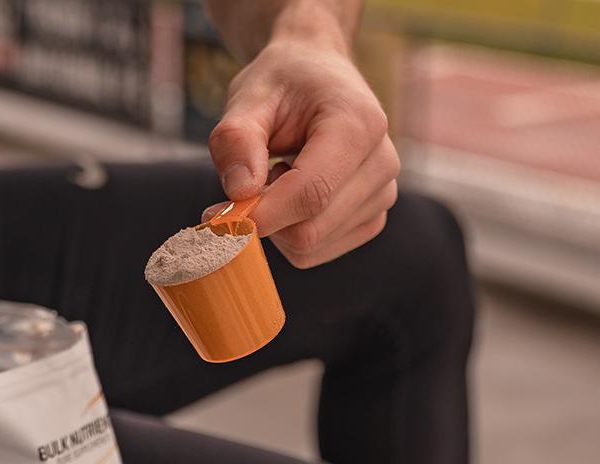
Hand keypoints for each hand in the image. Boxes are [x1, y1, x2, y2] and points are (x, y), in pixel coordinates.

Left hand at [207, 29, 398, 268]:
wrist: (317, 75)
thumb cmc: (282, 84)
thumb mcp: (248, 96)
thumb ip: (236, 139)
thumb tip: (241, 191)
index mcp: (360, 124)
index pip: (311, 194)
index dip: (261, 214)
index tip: (216, 214)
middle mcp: (382, 163)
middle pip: (310, 230)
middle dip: (266, 218)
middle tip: (250, 180)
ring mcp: (383, 195)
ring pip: (310, 247)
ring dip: (278, 223)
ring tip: (280, 175)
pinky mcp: (371, 219)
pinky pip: (315, 253)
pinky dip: (290, 234)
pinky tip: (294, 194)